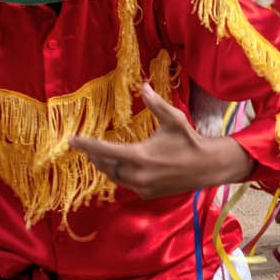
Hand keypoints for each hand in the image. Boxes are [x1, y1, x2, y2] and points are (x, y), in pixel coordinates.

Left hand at [70, 86, 250, 197]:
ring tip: (102, 156)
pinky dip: (122, 175)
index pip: (104, 151)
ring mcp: (142, 187)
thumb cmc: (190, 141)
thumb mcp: (173, 119)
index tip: (72, 141)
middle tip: (88, 147)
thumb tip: (143, 86)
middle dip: (96, 156)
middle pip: (106, 166)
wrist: (208, 167)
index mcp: (139, 156)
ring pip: (115, 177)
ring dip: (107, 166)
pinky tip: (123, 167)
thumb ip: (155, 104)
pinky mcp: (148, 193)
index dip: (86, 145)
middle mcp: (138, 175)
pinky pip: (127, 184)